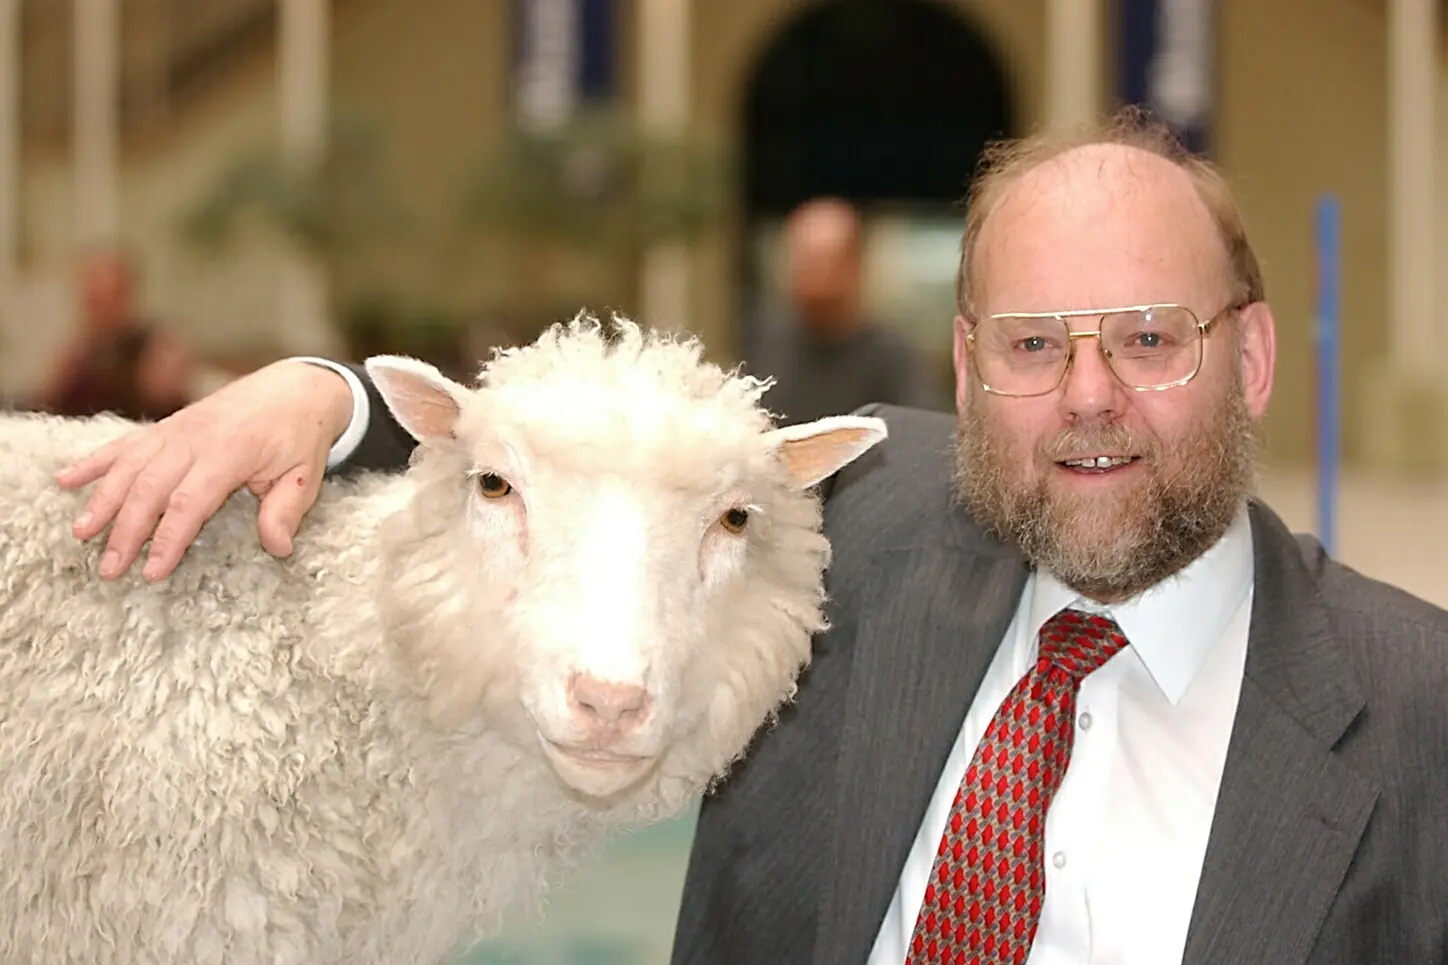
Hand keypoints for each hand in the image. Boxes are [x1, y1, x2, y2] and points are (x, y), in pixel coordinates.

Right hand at [55, 360, 354, 581]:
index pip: (189, 503)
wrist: (296, 389)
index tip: (152, 572)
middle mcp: (195, 439)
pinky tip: (65, 480)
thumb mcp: (305, 475)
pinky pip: (125, 444)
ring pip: (129, 467)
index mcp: (231, 452)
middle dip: (126, 531)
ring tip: (81, 534)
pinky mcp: (166, 426)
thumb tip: (277, 548)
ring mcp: (176, 430)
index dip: (168, 539)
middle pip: (150, 489)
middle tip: (109, 569)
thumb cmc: (299, 437)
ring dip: (102, 500)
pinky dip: (94, 461)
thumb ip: (286, 510)